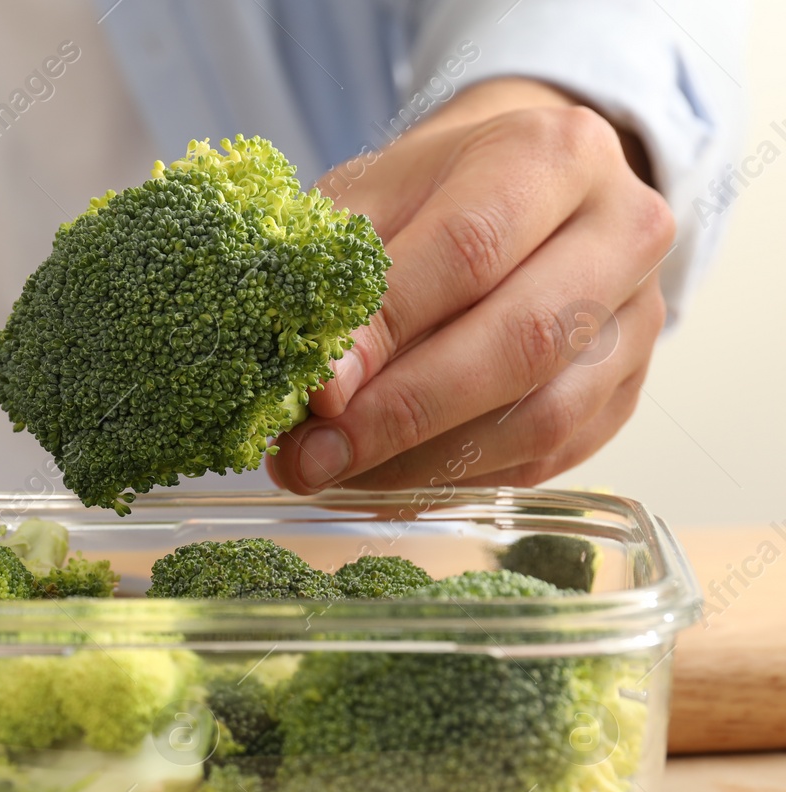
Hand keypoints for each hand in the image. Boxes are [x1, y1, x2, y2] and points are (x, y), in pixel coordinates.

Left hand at [267, 78, 675, 494]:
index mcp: (555, 152)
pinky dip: (454, 480)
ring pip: (542, 418)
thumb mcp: (372, 198)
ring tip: (335, 472)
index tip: (317, 389)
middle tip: (313, 457)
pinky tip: (383, 478)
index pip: (470, 248)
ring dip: (425, 462)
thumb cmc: (430, 195)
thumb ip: (339, 278)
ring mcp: (638, 318)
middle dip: (404, 413)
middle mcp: (622, 230)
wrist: (516, 193)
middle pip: (522, 341)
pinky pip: (545, 459)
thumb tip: (320, 389)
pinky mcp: (627, 392)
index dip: (388, 328)